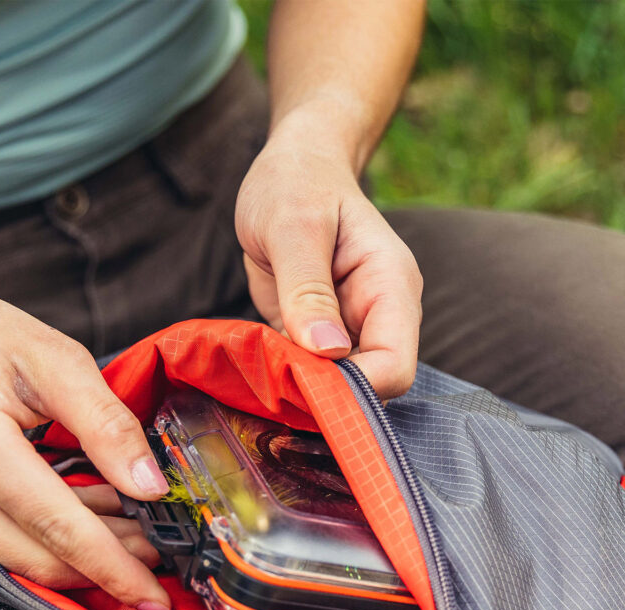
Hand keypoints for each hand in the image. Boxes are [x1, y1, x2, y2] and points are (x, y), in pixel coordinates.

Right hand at [0, 261, 171, 609]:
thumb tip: (151, 487)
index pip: (57, 527)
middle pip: (41, 558)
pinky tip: (84, 509)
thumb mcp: (52, 356)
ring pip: (25, 561)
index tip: (156, 598)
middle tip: (160, 548)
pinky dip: (51, 538)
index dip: (113, 567)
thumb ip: (105, 423)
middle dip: (107, 566)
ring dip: (83, 554)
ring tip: (131, 524)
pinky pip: (5, 547)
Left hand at [235, 108, 422, 399]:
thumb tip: (328, 351)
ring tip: (261, 376)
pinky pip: (310, 377)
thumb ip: (308, 289)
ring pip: (339, 390)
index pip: (394, 367)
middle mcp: (379, 316)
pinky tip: (258, 371)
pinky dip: (286, 381)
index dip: (355, 389)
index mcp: (390, 288)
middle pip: (370, 389)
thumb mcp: (293, 227)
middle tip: (273, 384)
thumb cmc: (295, 184)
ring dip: (301, 392)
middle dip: (326, 396)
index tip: (304, 386)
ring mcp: (351, 331)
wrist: (291, 170)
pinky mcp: (319, 339)